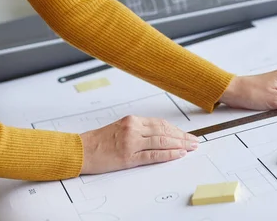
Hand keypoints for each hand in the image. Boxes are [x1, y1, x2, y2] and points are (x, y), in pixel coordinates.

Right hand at [79, 115, 198, 174]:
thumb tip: (159, 136)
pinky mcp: (128, 157)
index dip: (176, 130)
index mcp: (132, 120)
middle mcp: (133, 128)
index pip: (160, 124)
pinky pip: (153, 155)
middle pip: (164, 131)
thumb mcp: (119, 128)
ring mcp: (131, 142)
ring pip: (162, 142)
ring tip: (191, 148)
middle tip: (194, 141)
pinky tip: (178, 154)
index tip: (186, 134)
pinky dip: (168, 155)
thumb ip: (138, 130)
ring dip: (179, 145)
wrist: (81, 150)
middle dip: (182, 137)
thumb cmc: (98, 141)